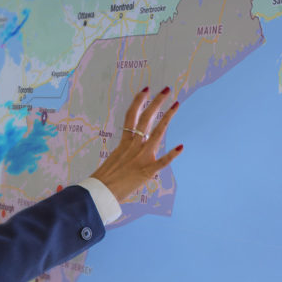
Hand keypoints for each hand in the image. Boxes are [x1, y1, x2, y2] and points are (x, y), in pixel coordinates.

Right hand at [90, 87, 181, 201]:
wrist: (100, 192)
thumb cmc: (103, 178)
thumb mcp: (113, 159)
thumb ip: (124, 152)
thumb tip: (129, 150)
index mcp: (124, 142)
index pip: (131, 116)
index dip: (138, 101)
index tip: (146, 89)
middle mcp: (133, 146)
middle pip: (145, 119)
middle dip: (156, 102)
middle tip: (165, 89)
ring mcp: (140, 157)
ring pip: (156, 133)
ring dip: (167, 118)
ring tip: (176, 104)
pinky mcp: (146, 171)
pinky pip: (161, 162)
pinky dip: (171, 155)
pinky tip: (181, 147)